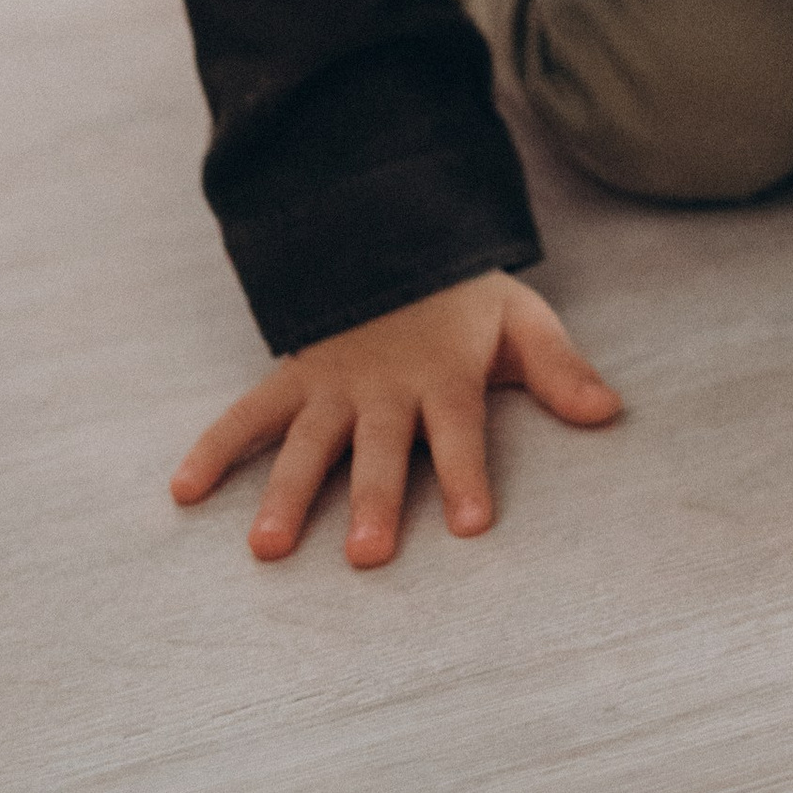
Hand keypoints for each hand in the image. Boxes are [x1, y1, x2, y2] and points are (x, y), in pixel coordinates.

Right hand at [170, 270, 620, 569]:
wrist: (400, 237)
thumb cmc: (467, 301)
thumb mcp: (522, 321)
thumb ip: (560, 369)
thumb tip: (609, 412)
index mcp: (445, 375)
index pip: (460, 431)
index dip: (466, 475)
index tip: (472, 525)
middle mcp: (385, 388)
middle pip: (380, 451)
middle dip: (376, 500)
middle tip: (368, 556)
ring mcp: (333, 386)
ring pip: (308, 444)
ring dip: (289, 493)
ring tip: (269, 547)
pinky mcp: (294, 381)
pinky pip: (247, 414)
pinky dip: (215, 447)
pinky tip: (184, 490)